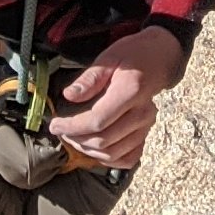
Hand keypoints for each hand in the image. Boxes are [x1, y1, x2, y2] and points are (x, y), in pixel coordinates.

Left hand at [46, 24, 183, 167]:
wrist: (159, 60)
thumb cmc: (132, 55)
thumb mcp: (108, 58)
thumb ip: (89, 79)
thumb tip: (69, 95)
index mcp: (130, 91)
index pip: (97, 120)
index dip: (72, 126)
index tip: (55, 125)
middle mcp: (142, 113)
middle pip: (104, 140)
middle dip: (77, 139)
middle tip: (61, 130)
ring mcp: (146, 127)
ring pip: (113, 153)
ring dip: (89, 150)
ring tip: (73, 138)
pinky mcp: (147, 134)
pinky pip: (128, 159)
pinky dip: (109, 159)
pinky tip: (94, 149)